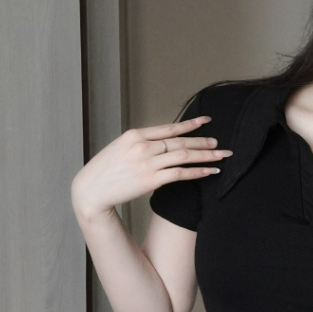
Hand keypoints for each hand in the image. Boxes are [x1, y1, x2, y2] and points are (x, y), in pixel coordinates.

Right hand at [70, 115, 232, 220]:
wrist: (91, 190)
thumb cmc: (105, 172)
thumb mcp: (120, 149)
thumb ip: (141, 144)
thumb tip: (162, 145)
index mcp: (135, 135)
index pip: (169, 127)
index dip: (190, 124)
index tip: (206, 121)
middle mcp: (143, 145)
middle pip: (180, 141)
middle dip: (204, 142)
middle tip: (220, 144)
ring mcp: (148, 162)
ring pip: (184, 155)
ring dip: (206, 156)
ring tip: (221, 156)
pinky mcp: (151, 179)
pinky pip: (181, 173)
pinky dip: (197, 172)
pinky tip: (210, 171)